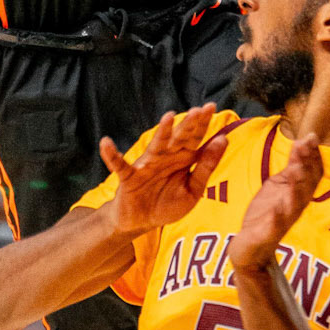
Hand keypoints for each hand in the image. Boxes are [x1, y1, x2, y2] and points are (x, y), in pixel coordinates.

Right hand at [98, 106, 228, 239]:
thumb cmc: (168, 203)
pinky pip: (119, 165)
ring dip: (162, 132)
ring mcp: (147, 165)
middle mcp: (166, 157)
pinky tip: (106, 143)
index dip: (203, 123)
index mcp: (183, 158)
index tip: (211, 106)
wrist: (142, 222)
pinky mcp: (129, 177)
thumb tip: (223, 139)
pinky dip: (112, 155)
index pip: (195, 137)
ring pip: (156, 146)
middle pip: (179, 138)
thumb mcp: (193, 189)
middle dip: (188, 125)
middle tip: (198, 110)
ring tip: (168, 117)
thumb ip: (207, 166)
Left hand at [229, 134, 322, 275]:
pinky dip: (277, 218)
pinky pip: (274, 227)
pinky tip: (276, 209)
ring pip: (294, 205)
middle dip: (306, 166)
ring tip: (296, 171)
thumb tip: (304, 141)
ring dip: (297, 188)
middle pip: (306, 186)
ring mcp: (282, 221)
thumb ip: (292, 166)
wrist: (251, 247)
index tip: (311, 137)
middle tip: (304, 147)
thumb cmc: (267, 213)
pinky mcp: (267, 235)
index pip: (312, 174)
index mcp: (298, 194)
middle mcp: (294, 207)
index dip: (313, 156)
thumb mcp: (280, 185)